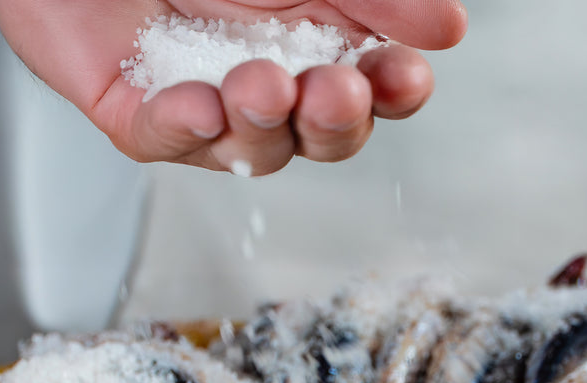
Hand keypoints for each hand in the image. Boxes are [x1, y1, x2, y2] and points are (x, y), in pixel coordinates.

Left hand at [0, 0, 466, 174]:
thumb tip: (448, 27)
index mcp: (318, 42)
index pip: (376, 90)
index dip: (395, 93)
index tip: (403, 78)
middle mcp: (271, 83)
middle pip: (325, 138)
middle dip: (335, 124)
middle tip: (333, 93)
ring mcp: (207, 104)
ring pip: (254, 151)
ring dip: (263, 125)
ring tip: (259, 84)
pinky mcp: (138, 116)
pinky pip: (164, 141)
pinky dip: (185, 128)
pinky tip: (199, 104)